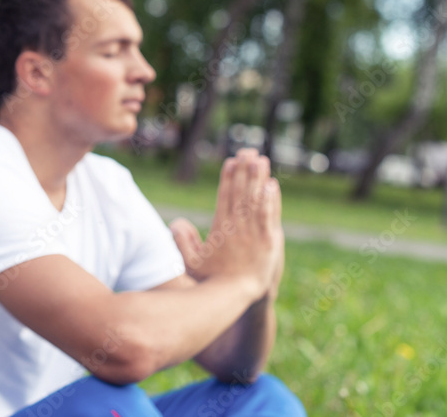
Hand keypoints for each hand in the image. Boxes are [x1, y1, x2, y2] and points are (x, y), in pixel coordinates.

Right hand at [170, 149, 281, 299]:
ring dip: (259, 178)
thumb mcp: (189, 262)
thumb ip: (181, 240)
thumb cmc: (211, 282)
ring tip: (261, 159)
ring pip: (257, 199)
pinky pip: (270, 214)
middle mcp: (237, 226)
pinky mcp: (270, 241)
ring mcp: (255, 232)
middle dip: (244, 170)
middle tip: (248, 152)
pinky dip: (272, 199)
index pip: (225, 195)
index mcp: (220, 228)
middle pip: (242, 191)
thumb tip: (177, 221)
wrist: (236, 297)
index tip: (231, 162)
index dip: (228, 177)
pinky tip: (273, 185)